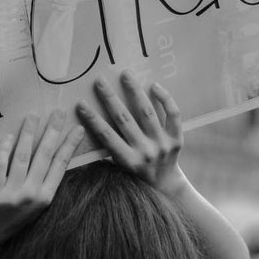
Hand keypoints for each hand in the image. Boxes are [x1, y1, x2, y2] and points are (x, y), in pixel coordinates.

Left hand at [0, 109, 83, 239]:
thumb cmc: (8, 217)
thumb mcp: (33, 206)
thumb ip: (42, 184)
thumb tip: (53, 154)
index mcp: (45, 198)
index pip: (61, 165)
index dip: (70, 145)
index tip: (78, 128)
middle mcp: (31, 196)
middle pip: (45, 156)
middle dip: (53, 131)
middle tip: (58, 112)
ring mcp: (11, 195)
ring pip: (23, 156)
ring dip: (29, 132)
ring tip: (33, 115)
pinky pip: (0, 164)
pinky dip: (5, 148)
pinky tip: (10, 135)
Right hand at [75, 72, 184, 196]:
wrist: (166, 184)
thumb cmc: (136, 173)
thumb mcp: (119, 168)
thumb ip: (108, 150)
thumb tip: (88, 127)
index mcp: (128, 161)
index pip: (106, 136)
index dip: (92, 120)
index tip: (81, 103)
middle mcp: (145, 152)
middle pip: (124, 120)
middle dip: (110, 99)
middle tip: (99, 81)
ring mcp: (162, 145)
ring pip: (147, 113)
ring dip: (135, 91)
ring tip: (126, 74)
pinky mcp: (177, 139)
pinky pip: (173, 115)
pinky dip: (165, 99)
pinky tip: (154, 85)